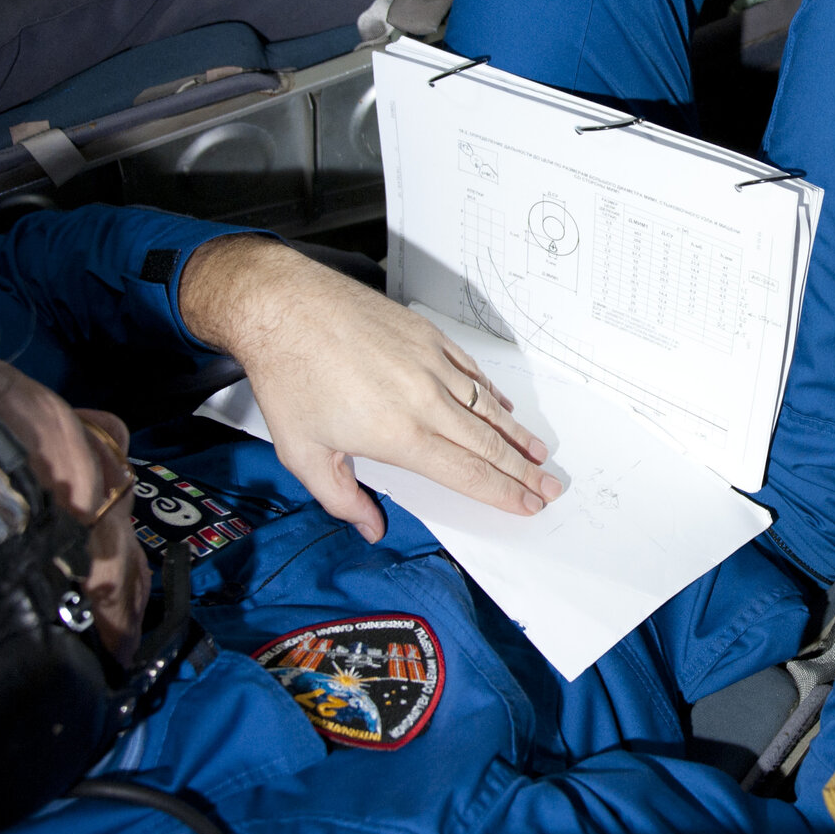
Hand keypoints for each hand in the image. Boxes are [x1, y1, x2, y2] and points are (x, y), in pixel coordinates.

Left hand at [179, 236, 559, 541]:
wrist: (284, 306)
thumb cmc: (288, 376)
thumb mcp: (301, 452)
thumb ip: (341, 497)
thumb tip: (370, 527)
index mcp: (400, 435)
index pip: (468, 474)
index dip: (504, 493)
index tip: (528, 504)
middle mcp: (425, 400)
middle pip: (489, 444)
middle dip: (524, 470)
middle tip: (550, 486)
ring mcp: (432, 364)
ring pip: (488, 407)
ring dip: (517, 434)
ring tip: (539, 453)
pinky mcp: (428, 337)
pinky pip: (472, 372)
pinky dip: (492, 394)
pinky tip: (503, 407)